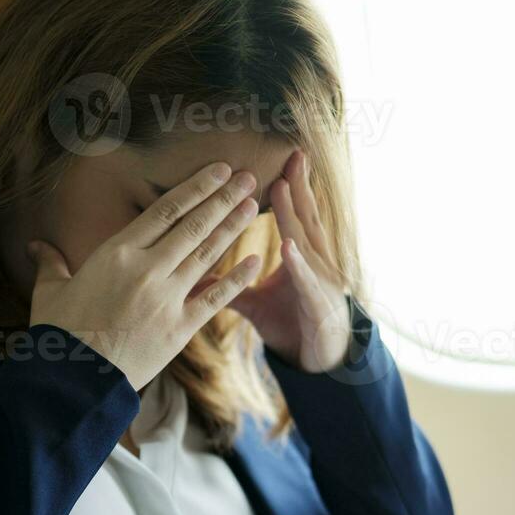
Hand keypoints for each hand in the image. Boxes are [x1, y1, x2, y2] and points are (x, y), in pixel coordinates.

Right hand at [27, 162, 261, 390]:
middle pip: (193, 225)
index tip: (217, 171)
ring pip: (207, 254)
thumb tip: (35, 246)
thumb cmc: (59, 334)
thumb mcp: (49, 292)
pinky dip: (237, 278)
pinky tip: (255, 260)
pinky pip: (215, 298)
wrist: (73, 381)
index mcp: (116, 253)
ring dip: (232, 227)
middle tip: (247, 177)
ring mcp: (166, 298)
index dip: (195, 187)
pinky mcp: (179, 328)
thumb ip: (50, 263)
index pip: (165, 210)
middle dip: (223, 199)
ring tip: (252, 205)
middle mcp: (147, 269)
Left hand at [231, 150, 351, 372]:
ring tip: (282, 185)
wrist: (320, 362)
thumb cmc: (292, 325)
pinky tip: (288, 247)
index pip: (295, 215)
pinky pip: (307, 281)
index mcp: (302, 257)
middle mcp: (315, 263)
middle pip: (306, 217)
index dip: (289, 188)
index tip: (283, 159)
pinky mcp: (319, 305)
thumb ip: (228, 286)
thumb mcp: (255, 302)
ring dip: (294, 214)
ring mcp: (321, 282)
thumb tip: (193, 277)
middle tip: (292, 152)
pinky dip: (298, 264)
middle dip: (299, 185)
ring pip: (307, 241)